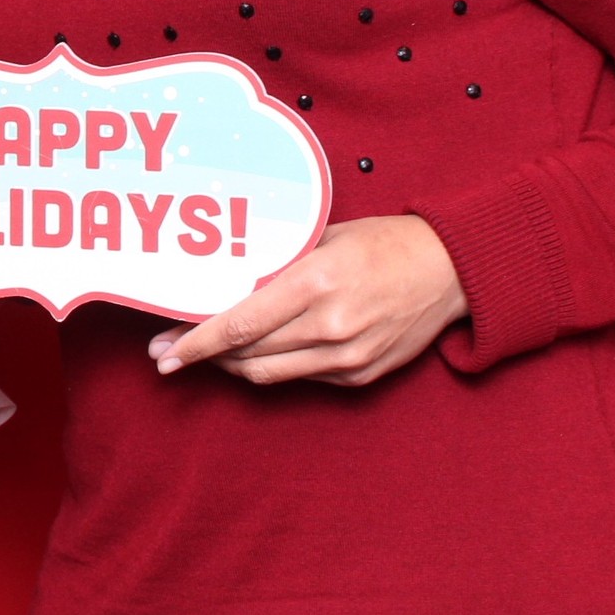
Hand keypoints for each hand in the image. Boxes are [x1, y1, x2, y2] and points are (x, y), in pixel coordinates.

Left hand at [151, 215, 467, 387]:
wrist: (449, 270)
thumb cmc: (382, 243)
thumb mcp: (322, 237)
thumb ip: (275, 261)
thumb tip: (223, 277)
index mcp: (315, 283)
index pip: (239, 323)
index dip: (196, 342)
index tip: (164, 351)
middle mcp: (330, 326)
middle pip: (246, 353)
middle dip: (202, 355)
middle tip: (167, 350)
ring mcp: (348, 356)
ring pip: (268, 373)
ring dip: (231, 365)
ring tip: (206, 353)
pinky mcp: (360, 374)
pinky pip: (299, 377)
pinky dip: (271, 366)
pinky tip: (255, 352)